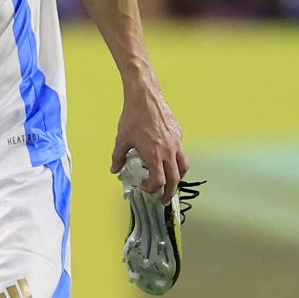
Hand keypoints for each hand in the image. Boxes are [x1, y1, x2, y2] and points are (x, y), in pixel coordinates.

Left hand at [110, 79, 186, 203]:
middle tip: (163, 199)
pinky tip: (167, 159)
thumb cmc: (133, 117)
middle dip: (169, 192)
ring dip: (178, 178)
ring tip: (171, 183)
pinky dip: (177, 161)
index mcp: (154, 155)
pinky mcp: (179, 134)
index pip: (159, 181)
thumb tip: (115, 169)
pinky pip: (181, 152)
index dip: (152, 189)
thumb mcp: (121, 140)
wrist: (145, 97)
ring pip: (183, 167)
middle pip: (175, 179)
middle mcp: (168, 151)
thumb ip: (118, 157)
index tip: (144, 188)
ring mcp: (176, 143)